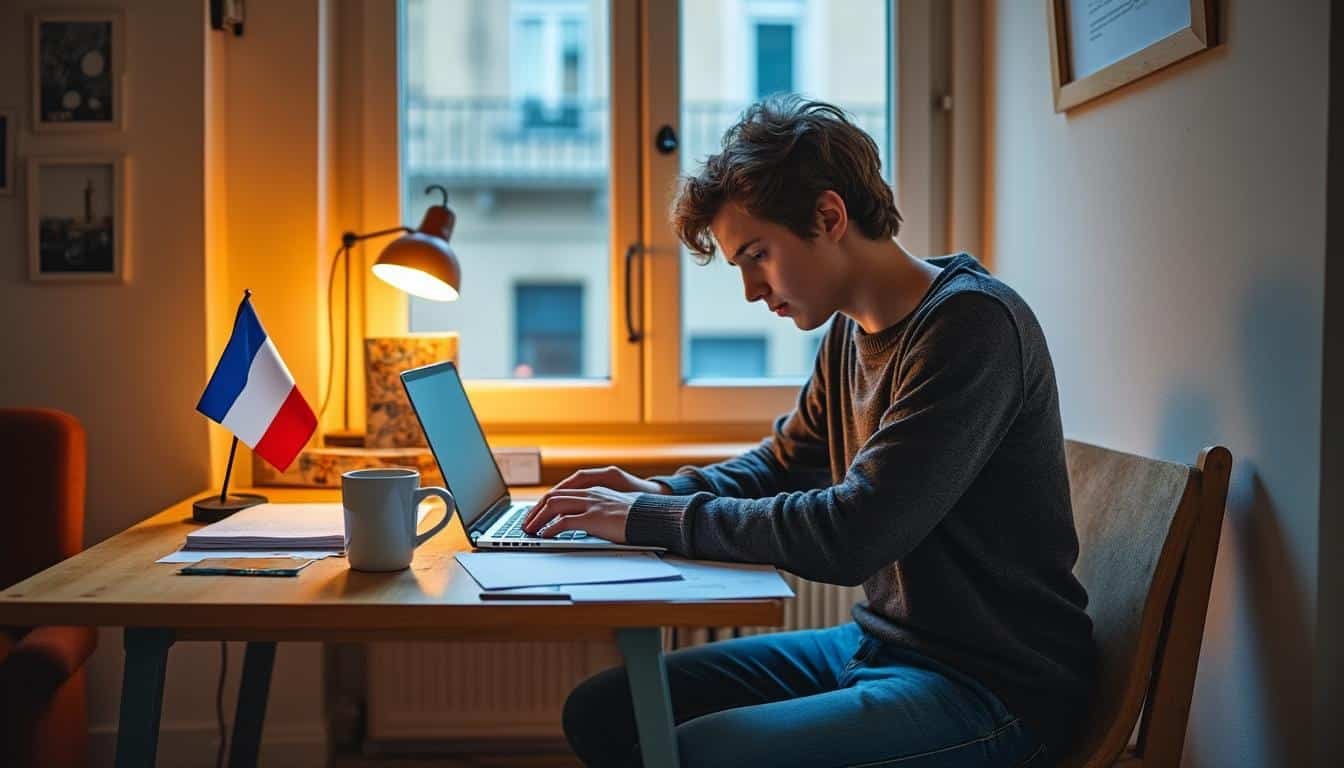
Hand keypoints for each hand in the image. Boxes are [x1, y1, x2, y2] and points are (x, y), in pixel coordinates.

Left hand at [521, 486, 639, 541]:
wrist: (652, 517)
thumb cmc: (636, 517)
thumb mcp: (613, 510)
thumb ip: (597, 511)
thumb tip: (583, 524)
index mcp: (594, 490)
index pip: (561, 492)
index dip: (544, 503)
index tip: (534, 515)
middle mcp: (590, 493)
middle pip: (552, 497)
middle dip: (535, 510)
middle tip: (525, 524)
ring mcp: (591, 504)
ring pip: (554, 506)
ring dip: (538, 519)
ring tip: (530, 530)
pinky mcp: (594, 517)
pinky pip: (564, 522)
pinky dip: (550, 528)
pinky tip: (544, 536)